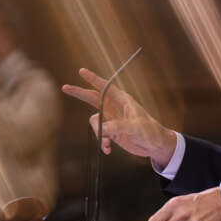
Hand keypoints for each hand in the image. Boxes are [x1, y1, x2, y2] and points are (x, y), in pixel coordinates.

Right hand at [62, 67, 176, 166]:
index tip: (81, 71)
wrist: (155, 145)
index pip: (105, 87)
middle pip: (92, 97)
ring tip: (107, 143)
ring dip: (98, 133)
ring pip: (94, 121)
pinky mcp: (112, 132)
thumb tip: (102, 128)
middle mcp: (115, 108)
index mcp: (122, 100)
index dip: (93, 78)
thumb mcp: (136, 127)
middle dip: (79, 93)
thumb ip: (118, 126)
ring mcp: (112, 120)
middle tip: (65, 87)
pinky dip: (102, 142)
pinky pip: (100, 135)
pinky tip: (108, 150)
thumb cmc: (150, 131)